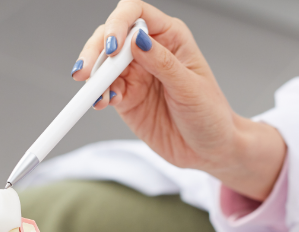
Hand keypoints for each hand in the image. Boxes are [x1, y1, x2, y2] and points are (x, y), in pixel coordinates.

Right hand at [73, 0, 285, 199]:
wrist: (209, 150)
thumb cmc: (210, 115)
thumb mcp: (190, 88)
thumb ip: (163, 63)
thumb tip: (137, 39)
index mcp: (170, 37)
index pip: (136, 13)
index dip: (119, 23)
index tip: (113, 45)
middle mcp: (149, 50)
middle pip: (111, 36)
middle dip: (96, 51)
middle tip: (88, 72)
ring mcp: (135, 74)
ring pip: (103, 63)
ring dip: (94, 76)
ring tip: (94, 92)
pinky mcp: (126, 98)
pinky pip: (105, 90)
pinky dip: (98, 95)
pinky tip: (101, 102)